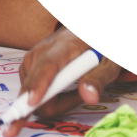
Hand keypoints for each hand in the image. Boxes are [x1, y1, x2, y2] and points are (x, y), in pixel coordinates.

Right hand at [3, 28, 121, 136]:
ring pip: (29, 89)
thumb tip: (90, 97)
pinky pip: (28, 87)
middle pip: (33, 81)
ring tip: (73, 89)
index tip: (33, 101)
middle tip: (74, 99)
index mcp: (67, 43)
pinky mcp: (29, 62)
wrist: (90, 33)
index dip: (39, 83)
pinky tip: (61, 89)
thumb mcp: (108, 63)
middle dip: (43, 103)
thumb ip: (98, 79)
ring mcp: (34, 54)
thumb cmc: (99, 48)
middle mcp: (45, 47)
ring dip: (49, 99)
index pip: (48, 64)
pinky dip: (43, 95)